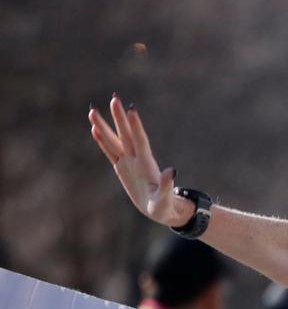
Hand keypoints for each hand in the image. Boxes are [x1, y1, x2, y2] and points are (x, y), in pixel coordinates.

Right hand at [88, 96, 189, 227]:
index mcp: (147, 164)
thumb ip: (167, 186)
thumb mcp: (166, 199)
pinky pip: (110, 152)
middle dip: (119, 118)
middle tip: (114, 98)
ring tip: (93, 110)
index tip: (130, 109)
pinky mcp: (122, 168)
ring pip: (114, 140)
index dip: (135, 126)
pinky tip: (95, 129)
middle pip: (126, 135)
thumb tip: (173, 171)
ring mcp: (129, 162)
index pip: (140, 141)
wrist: (161, 211)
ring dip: (104, 126)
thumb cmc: (165, 207)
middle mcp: (137, 159)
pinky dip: (102, 141)